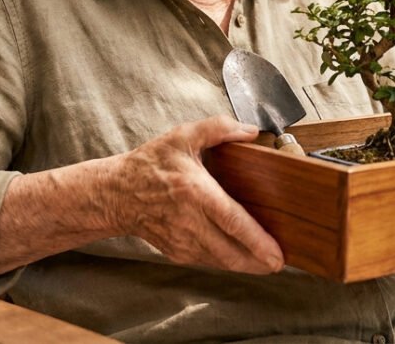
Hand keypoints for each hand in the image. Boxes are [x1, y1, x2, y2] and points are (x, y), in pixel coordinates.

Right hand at [107, 115, 284, 274]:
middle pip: (231, 252)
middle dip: (258, 262)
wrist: (116, 193)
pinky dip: (226, 261)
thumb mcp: (183, 136)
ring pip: (221, 261)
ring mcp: (181, 241)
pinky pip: (208, 261)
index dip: (257, 240)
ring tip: (265, 261)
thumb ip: (219, 128)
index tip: (276, 253)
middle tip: (278, 263)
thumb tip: (250, 131)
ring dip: (245, 265)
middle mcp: (189, 221)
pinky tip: (240, 256)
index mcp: (195, 192)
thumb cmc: (150, 164)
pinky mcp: (177, 252)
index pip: (232, 221)